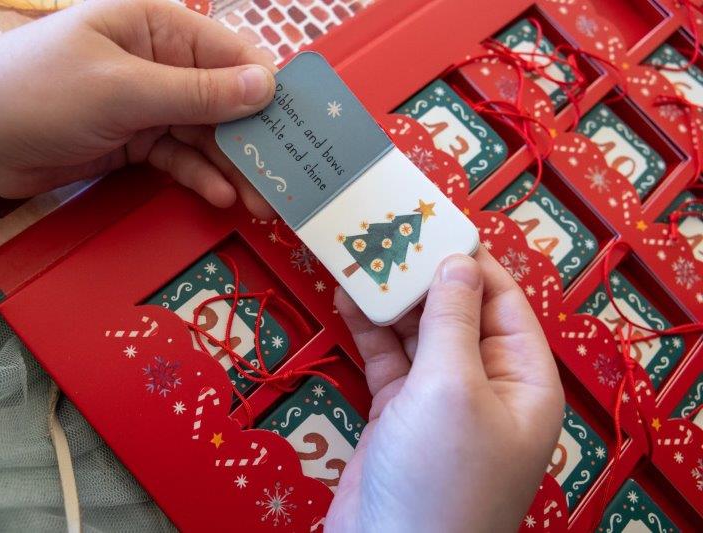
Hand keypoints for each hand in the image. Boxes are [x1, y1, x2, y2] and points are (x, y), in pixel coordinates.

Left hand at [0, 0, 275, 226]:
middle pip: (224, 100)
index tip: (301, 131)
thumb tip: (267, 86)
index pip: (230, 54)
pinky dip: (198, 175)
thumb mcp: (123, 91)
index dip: (268, 91)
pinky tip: (219, 197)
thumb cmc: (39, 93)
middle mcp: (159, 61)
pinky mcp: (135, 141)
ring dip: (232, 167)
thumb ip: (197, 93)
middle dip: (253, 140)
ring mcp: (147, 103)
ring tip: (261, 203)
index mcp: (157, 26)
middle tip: (285, 180)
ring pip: (206, 134)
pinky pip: (179, 157)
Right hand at [326, 249, 563, 531]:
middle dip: (426, 276)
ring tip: (364, 257)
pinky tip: (347, 300)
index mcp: (522, 380)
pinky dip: (370, 331)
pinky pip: (388, 361)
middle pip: (459, 314)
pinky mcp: (398, 413)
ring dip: (392, 301)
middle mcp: (485, 386)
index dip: (474, 261)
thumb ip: (454, 321)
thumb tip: (459, 261)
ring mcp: (439, 401)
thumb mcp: (452, 388)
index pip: (505, 303)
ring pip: (419, 335)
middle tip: (390, 233)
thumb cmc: (439, 475)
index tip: (437, 221)